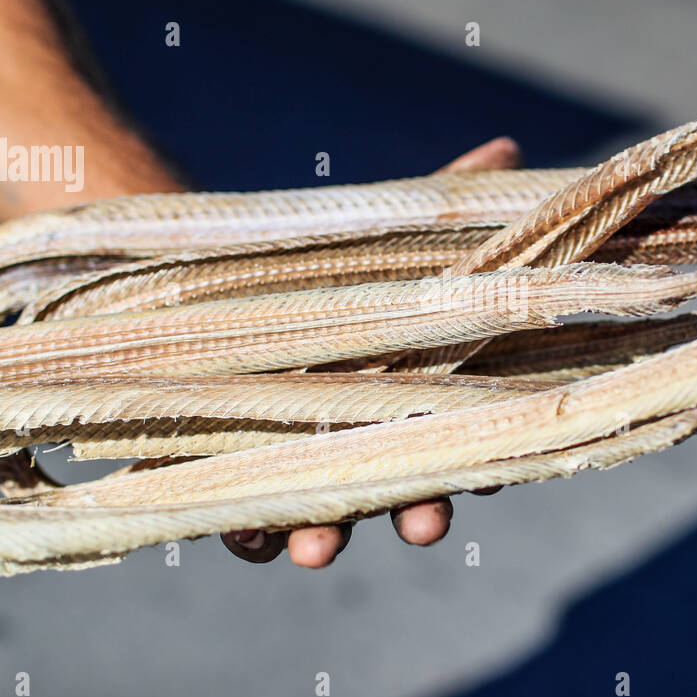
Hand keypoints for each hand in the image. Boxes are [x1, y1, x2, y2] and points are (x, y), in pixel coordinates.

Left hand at [221, 136, 521, 566]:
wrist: (190, 273)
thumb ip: (439, 206)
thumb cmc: (307, 263)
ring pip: (322, 517)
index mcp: (406, 394)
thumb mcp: (375, 235)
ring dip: (325, 537)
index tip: (489, 478)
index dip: (476, 464)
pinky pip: (244, 522)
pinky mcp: (229, 475)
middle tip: (425, 523)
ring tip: (318, 547)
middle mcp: (360, 438)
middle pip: (396, 488)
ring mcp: (298, 463)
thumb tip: (506, 149)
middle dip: (414, 511)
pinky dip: (249, 533)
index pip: (454, 436)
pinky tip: (252, 535)